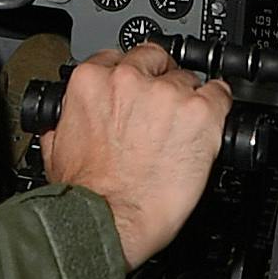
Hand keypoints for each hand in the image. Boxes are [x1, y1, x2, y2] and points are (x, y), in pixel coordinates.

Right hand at [40, 39, 233, 266]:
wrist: (109, 220)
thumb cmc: (86, 194)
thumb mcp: (57, 149)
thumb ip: (67, 123)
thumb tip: (69, 125)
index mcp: (91, 82)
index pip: (120, 57)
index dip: (134, 77)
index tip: (139, 91)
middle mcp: (128, 79)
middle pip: (158, 61)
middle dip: (161, 83)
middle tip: (163, 114)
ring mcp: (167, 94)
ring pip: (190, 79)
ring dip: (188, 102)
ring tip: (184, 131)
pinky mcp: (200, 113)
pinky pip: (220, 94)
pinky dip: (218, 109)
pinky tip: (209, 129)